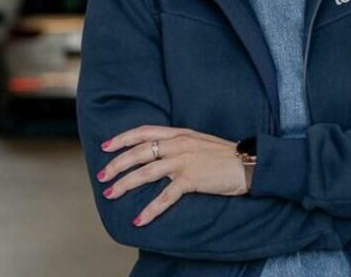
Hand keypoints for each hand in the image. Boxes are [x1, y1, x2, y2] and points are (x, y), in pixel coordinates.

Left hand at [97, 126, 245, 226]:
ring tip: (111, 194)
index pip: (144, 131)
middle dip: (116, 165)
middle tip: (102, 176)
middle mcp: (178, 144)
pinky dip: (150, 209)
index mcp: (179, 133)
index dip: (122, 138)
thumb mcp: (199, 141)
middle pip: (139, 152)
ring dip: (125, 184)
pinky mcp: (191, 179)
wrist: (248, 163)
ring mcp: (184, 161)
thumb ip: (179, 144)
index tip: (106, 146)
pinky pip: (165, 197)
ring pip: (146, 172)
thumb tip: (161, 153)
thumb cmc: (225, 155)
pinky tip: (140, 219)